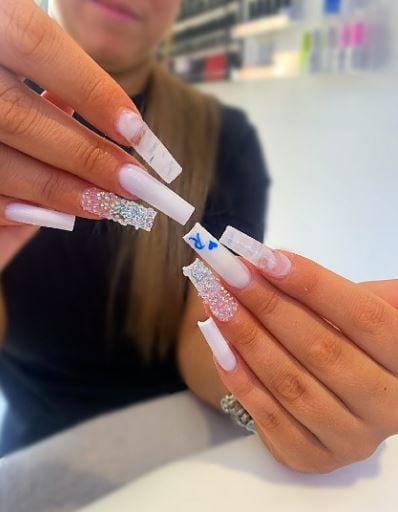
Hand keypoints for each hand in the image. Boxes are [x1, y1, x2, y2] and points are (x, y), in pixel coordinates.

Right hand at [0, 0, 189, 268]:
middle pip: (18, 118)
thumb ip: (57, 76)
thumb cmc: (6, 72)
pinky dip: (16, 206)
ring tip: (103, 203)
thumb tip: (120, 125)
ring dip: (57, 190)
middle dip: (84, 157)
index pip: (35, 44)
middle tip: (132, 182)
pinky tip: (49, 211)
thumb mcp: (18, 47)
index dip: (89, 90)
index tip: (134, 130)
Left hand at [186, 228, 397, 473]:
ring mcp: (351, 438)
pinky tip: (219, 346)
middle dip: (267, 306)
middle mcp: (389, 405)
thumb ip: (329, 291)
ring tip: (215, 302)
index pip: (363, 317)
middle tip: (228, 275)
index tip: (264, 258)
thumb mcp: (359, 311)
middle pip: (322, 349)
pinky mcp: (314, 458)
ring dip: (246, 338)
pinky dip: (240, 380)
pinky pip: (270, 418)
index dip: (313, 285)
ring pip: (291, 384)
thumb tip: (269, 261)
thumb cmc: (349, 343)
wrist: (344, 400)